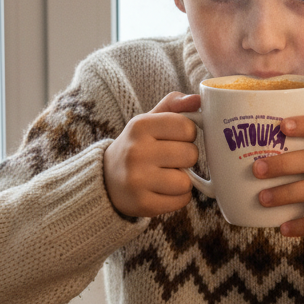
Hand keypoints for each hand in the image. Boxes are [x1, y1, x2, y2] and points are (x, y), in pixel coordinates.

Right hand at [102, 92, 199, 217]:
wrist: (106, 179)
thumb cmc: (137, 146)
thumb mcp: (149, 120)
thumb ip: (174, 105)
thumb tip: (197, 99)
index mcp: (140, 126)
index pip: (187, 127)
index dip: (188, 134)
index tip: (176, 138)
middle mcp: (136, 152)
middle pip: (190, 154)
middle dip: (186, 157)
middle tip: (171, 159)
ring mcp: (138, 180)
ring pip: (186, 181)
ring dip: (183, 180)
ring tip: (166, 175)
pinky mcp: (142, 204)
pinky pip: (182, 201)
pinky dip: (178, 197)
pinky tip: (163, 190)